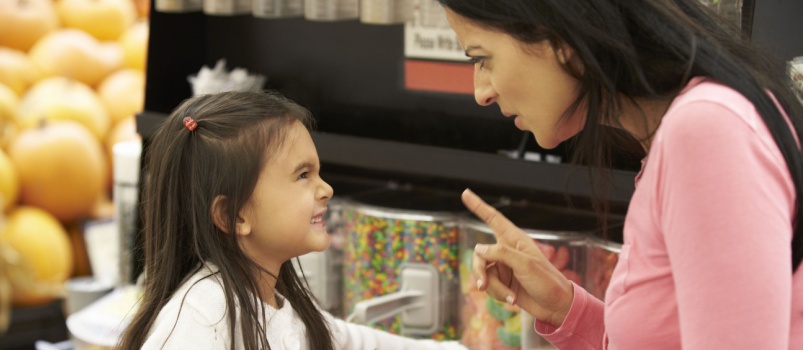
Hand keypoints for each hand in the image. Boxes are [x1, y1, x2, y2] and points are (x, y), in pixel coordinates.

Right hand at [461, 188, 574, 326]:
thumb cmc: (546, 281)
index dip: (478, 206)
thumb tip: (478, 249)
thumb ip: (501, 253)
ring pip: (483, 273)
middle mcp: (506, 251)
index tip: (466, 193)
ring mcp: (503, 267)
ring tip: (510, 297)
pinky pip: (489, 286)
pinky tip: (512, 300)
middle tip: (482, 285)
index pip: (493, 219)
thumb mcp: (525, 264)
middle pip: (480, 255)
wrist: (555, 307)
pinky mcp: (502, 283)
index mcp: (515, 240)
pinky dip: (498, 294)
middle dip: (480, 271)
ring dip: (494, 287)